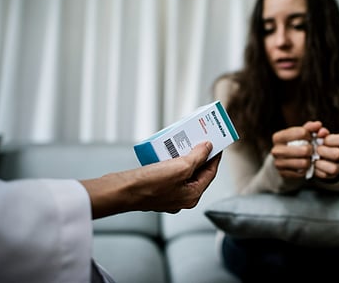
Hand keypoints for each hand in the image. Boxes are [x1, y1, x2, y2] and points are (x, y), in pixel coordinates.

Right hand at [81, 142, 221, 217]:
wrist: (122, 191)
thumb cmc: (150, 183)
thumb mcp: (180, 167)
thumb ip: (198, 157)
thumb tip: (207, 147)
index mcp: (192, 196)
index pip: (210, 173)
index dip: (214, 156)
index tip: (216, 144)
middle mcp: (182, 198)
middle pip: (197, 173)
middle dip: (199, 156)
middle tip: (200, 140)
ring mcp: (169, 195)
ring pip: (183, 173)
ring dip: (184, 157)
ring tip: (184, 143)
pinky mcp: (157, 190)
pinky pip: (170, 174)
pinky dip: (171, 162)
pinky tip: (168, 152)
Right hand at [271, 121, 325, 178]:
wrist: (285, 159)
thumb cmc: (295, 143)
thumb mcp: (301, 133)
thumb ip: (310, 127)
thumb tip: (318, 125)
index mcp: (278, 137)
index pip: (302, 133)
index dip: (310, 136)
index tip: (310, 138)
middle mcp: (275, 150)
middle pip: (304, 150)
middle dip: (311, 150)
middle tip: (312, 150)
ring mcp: (278, 163)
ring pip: (304, 163)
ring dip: (310, 160)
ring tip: (309, 158)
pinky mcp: (283, 174)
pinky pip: (302, 173)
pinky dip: (306, 169)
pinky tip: (305, 166)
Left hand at [314, 131, 338, 180]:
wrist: (312, 153)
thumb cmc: (315, 139)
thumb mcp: (313, 131)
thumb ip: (315, 128)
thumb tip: (321, 131)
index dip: (331, 140)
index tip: (321, 139)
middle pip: (338, 154)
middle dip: (323, 151)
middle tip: (316, 149)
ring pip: (333, 168)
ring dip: (320, 163)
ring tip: (313, 158)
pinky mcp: (334, 175)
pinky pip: (326, 175)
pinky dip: (316, 170)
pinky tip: (312, 164)